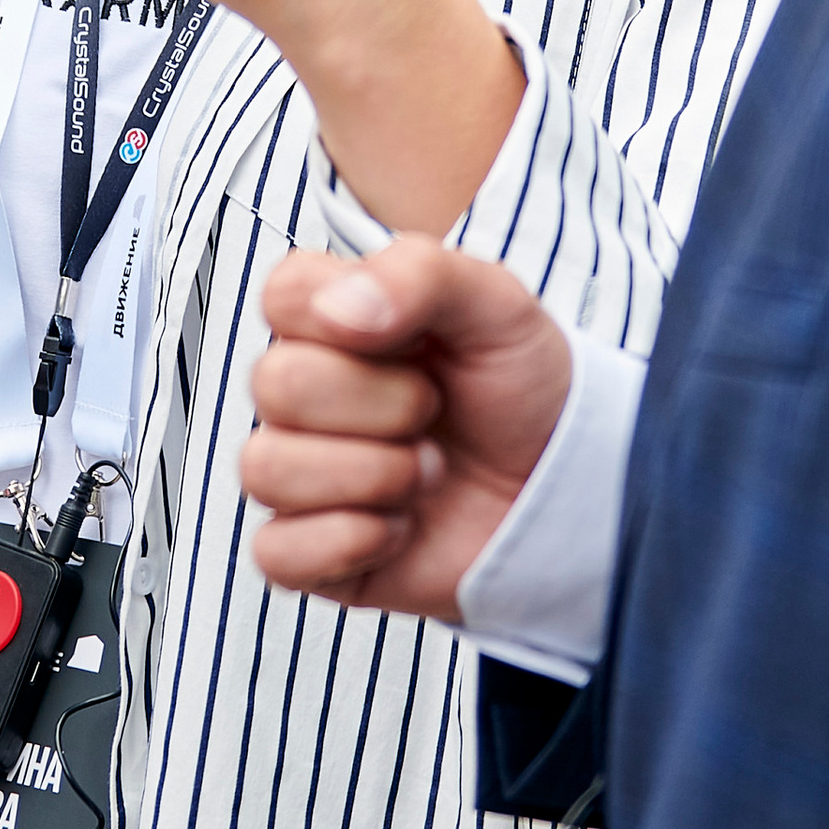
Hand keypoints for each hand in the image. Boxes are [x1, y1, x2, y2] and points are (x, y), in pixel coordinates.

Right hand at [241, 239, 573, 621]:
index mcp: (332, 322)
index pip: (281, 296)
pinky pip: (277, 553)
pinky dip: (352, 542)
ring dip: (373, 476)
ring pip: (266, 470)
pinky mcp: (311, 553)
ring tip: (429, 473)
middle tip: (435, 412)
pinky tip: (402, 528)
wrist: (562, 489)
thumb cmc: (520, 390)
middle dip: (383, 406)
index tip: (415, 340)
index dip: (348, 318)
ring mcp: (302, 475)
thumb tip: (336, 310)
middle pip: (275, 385)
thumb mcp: (496, 305)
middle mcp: (304, 395)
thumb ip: (419, 275)